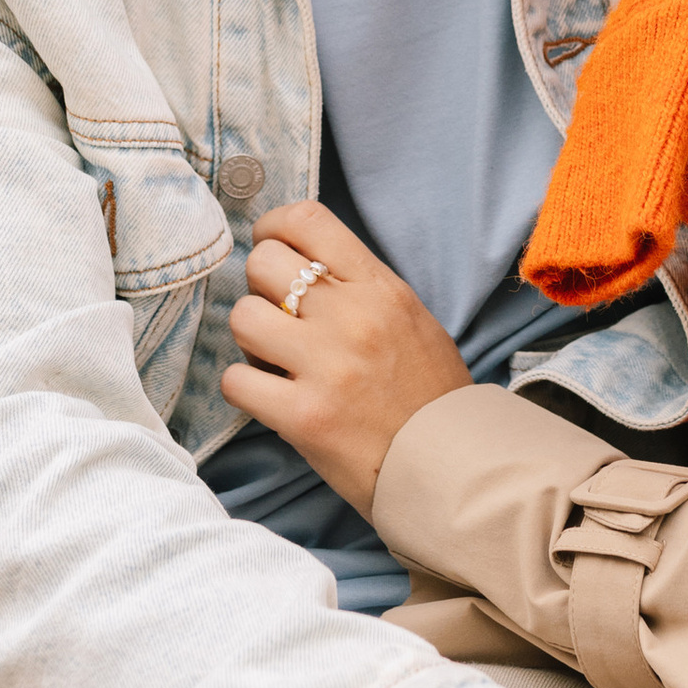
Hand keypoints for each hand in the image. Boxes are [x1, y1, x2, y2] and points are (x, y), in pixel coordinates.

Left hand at [223, 198, 470, 512]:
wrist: (451, 467)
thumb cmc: (429, 396)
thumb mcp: (410, 320)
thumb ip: (359, 289)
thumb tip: (299, 268)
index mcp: (381, 288)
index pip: (307, 220)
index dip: (272, 228)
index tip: (270, 246)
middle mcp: (352, 318)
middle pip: (262, 262)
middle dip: (259, 290)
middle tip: (277, 320)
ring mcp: (326, 366)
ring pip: (242, 318)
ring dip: (250, 341)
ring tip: (276, 362)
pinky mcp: (303, 416)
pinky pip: (236, 381)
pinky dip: (245, 389)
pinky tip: (271, 398)